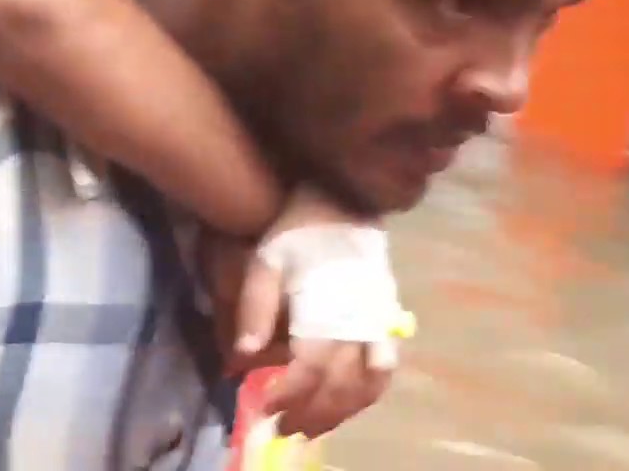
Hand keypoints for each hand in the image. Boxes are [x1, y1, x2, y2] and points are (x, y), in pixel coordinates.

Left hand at [199, 234, 393, 438]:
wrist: (343, 202)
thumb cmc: (300, 231)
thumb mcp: (267, 261)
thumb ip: (255, 308)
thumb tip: (242, 355)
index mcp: (327, 312)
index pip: (311, 370)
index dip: (289, 396)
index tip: (265, 407)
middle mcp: (358, 325)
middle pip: (339, 386)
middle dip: (310, 413)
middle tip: (283, 427)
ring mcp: (377, 324)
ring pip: (366, 385)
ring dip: (340, 412)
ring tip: (311, 426)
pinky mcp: (387, 320)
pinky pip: (385, 368)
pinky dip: (367, 394)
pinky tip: (347, 403)